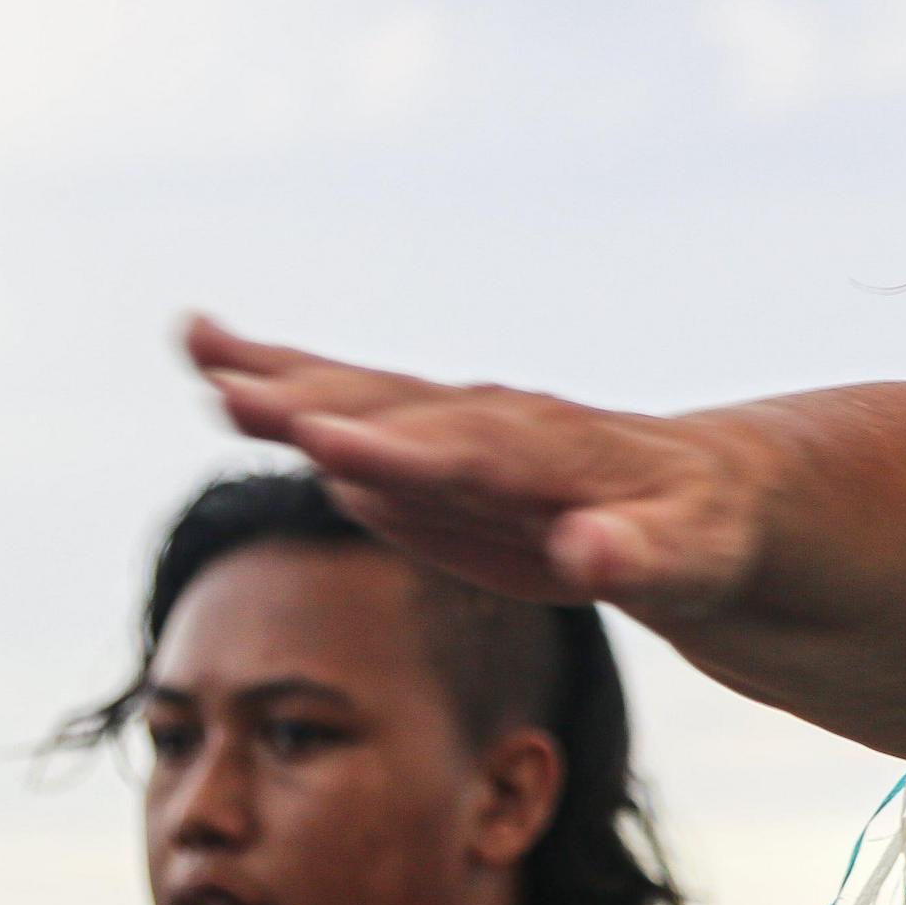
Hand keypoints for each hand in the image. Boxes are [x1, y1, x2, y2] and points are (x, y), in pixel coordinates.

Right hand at [184, 316, 765, 615]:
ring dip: (281, 375)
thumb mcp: (692, 558)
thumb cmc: (705, 534)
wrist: (710, 492)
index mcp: (559, 457)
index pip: (472, 455)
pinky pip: (352, 412)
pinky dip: (288, 386)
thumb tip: (590, 552)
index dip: (402, 456)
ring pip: (361, 395)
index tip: (326, 444)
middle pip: (397, 410)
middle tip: (224, 385)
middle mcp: (497, 425)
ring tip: (195, 346)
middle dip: (316, 400)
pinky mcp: (435, 449)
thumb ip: (639, 557)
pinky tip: (221, 373)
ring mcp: (459, 429)